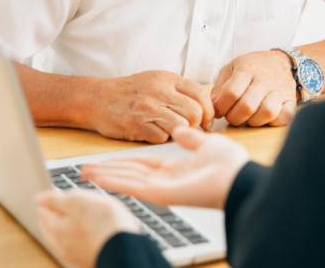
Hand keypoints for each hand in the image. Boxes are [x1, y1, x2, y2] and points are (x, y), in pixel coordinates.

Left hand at [36, 189, 140, 267]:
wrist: (125, 248)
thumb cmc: (104, 223)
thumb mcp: (78, 201)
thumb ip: (55, 200)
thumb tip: (39, 198)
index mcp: (55, 228)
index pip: (43, 209)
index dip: (50, 197)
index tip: (58, 192)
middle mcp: (61, 245)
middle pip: (52, 226)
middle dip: (56, 214)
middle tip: (68, 203)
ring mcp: (75, 255)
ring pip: (65, 237)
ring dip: (69, 227)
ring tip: (82, 216)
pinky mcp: (89, 259)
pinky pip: (78, 246)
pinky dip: (80, 237)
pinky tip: (92, 232)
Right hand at [81, 126, 249, 209]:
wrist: (239, 179)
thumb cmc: (229, 162)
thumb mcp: (208, 142)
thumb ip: (192, 138)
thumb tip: (180, 130)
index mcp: (176, 168)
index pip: (145, 162)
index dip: (126, 159)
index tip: (111, 155)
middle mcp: (167, 178)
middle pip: (133, 172)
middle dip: (111, 170)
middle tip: (88, 168)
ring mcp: (163, 187)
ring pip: (129, 179)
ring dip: (107, 175)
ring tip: (86, 172)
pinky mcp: (162, 194)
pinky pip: (133, 186)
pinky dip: (114, 182)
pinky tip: (98, 178)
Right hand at [90, 71, 213, 142]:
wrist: (97, 98)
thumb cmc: (130, 92)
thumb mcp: (156, 80)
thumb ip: (178, 90)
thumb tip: (204, 107)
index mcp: (167, 79)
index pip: (201, 94)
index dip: (209, 110)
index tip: (206, 120)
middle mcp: (159, 92)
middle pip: (195, 113)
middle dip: (197, 124)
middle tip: (191, 129)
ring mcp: (148, 109)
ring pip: (181, 126)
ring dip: (180, 132)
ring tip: (171, 130)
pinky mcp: (137, 125)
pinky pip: (162, 138)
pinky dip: (161, 138)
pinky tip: (154, 133)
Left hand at [211, 51, 296, 125]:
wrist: (283, 62)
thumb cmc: (254, 67)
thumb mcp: (232, 68)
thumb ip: (220, 86)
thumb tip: (214, 105)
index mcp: (247, 68)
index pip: (231, 92)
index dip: (220, 107)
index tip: (218, 111)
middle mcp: (265, 79)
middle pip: (247, 106)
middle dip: (234, 117)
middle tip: (232, 115)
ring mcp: (280, 90)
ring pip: (266, 113)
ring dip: (253, 121)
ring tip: (248, 117)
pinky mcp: (291, 100)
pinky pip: (284, 117)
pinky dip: (273, 122)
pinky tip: (264, 117)